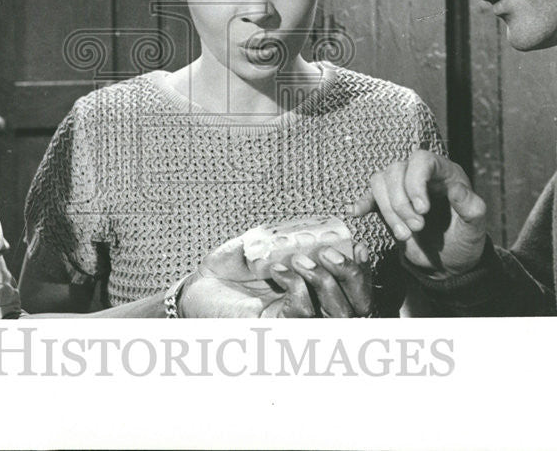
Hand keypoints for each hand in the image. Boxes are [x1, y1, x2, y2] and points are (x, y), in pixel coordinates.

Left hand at [180, 237, 373, 317]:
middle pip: (358, 306)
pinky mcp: (277, 328)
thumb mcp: (256, 244)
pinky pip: (303, 314)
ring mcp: (296, 321)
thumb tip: (310, 228)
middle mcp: (311, 309)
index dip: (362, 269)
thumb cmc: (223, 270)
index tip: (357, 245)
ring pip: (337, 314)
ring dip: (324, 281)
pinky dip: (297, 288)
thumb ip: (282, 237)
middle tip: (329, 253)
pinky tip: (277, 270)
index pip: (354, 288)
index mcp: (313, 289)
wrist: (194, 290)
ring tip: (300, 259)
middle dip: (352, 276)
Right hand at [352, 150, 486, 276]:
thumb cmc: (464, 242)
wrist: (448, 263)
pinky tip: (357, 212)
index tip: (422, 210)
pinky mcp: (387, 204)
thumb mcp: (474, 228)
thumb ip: (471, 207)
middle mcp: (420, 175)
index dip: (416, 181)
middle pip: (396, 171)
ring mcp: (402, 188)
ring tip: (405, 234)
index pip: (422, 160)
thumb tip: (457, 189)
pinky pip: (370, 195)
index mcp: (445, 173)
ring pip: (380, 182)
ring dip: (388, 210)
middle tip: (417, 227)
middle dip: (401, 203)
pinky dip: (363, 202)